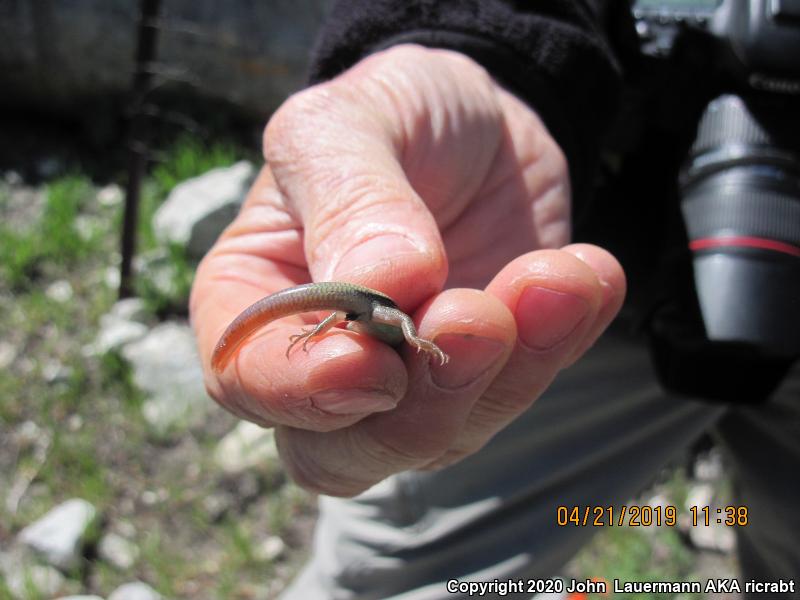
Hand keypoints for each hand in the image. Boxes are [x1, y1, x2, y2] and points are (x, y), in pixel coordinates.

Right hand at [190, 45, 624, 495]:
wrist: (480, 120)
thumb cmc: (391, 116)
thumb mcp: (347, 123)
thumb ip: (348, 198)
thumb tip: (380, 286)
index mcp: (257, 301)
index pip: (247, 379)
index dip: (300, 390)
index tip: (370, 357)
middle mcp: (324, 364)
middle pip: (343, 452)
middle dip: (417, 406)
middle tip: (476, 318)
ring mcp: (409, 384)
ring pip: (443, 437)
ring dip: (506, 370)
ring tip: (550, 277)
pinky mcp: (490, 375)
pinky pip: (524, 391)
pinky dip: (561, 342)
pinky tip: (585, 276)